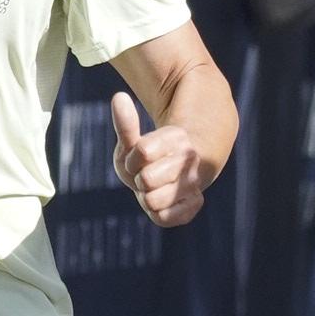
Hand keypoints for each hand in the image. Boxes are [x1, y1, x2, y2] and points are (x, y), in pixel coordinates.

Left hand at [110, 91, 212, 228]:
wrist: (178, 171)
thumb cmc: (150, 155)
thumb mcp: (134, 140)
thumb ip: (126, 123)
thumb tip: (118, 97)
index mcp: (176, 136)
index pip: (142, 152)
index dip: (132, 160)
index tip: (139, 159)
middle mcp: (190, 158)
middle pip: (146, 180)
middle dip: (139, 180)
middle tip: (147, 175)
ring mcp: (195, 182)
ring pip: (153, 201)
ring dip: (146, 198)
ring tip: (154, 189)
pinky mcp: (195, 204)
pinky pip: (163, 218)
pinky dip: (156, 213)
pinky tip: (163, 201)